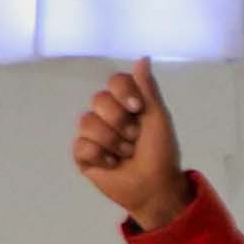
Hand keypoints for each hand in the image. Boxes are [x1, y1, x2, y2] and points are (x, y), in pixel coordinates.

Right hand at [72, 59, 193, 231]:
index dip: (124, 92)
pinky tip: (112, 164)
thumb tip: (143, 57)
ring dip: (113, 141)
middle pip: (99, 100)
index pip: (115, 81)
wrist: (155, 187)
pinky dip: (100, 156)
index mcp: (126, 103)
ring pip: (88, 122)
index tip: (137, 108)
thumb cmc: (161, 153)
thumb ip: (148, 88)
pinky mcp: (84, 155)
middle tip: (134, 138)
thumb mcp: (158, 118)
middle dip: (121, 122)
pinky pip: (81, 145)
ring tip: (126, 154)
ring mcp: (93, 135)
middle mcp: (107, 115)